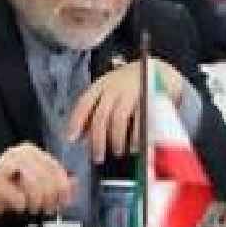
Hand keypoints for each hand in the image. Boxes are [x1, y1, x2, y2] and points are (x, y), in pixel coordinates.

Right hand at [0, 142, 74, 219]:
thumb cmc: (8, 187)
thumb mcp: (34, 184)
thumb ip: (54, 183)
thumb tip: (75, 184)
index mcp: (30, 150)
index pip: (55, 167)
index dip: (63, 186)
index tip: (65, 200)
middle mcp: (18, 153)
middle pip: (46, 176)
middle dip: (50, 196)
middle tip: (48, 208)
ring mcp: (5, 164)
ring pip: (34, 184)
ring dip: (37, 201)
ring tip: (34, 207)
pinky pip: (18, 196)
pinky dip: (21, 205)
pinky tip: (19, 206)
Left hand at [67, 58, 183, 163]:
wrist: (155, 68)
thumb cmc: (127, 85)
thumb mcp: (109, 91)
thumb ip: (96, 111)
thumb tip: (81, 136)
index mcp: (102, 85)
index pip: (85, 102)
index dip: (76, 121)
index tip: (70, 139)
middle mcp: (114, 87)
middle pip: (101, 116)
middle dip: (97, 139)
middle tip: (98, 157)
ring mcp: (131, 91)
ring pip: (118, 118)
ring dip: (116, 139)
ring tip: (117, 152)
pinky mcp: (148, 98)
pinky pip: (139, 120)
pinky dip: (135, 135)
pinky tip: (134, 146)